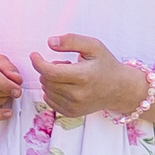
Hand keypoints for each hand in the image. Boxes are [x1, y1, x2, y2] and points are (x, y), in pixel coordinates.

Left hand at [31, 34, 146, 118]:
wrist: (120, 89)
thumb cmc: (106, 65)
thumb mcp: (93, 46)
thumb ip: (71, 41)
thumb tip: (50, 42)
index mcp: (83, 76)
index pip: (49, 72)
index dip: (38, 62)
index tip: (34, 54)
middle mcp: (77, 95)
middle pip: (46, 80)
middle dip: (48, 69)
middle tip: (65, 64)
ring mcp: (74, 106)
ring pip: (46, 90)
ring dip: (51, 80)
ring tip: (69, 75)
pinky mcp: (72, 113)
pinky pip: (50, 100)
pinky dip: (52, 91)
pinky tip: (66, 86)